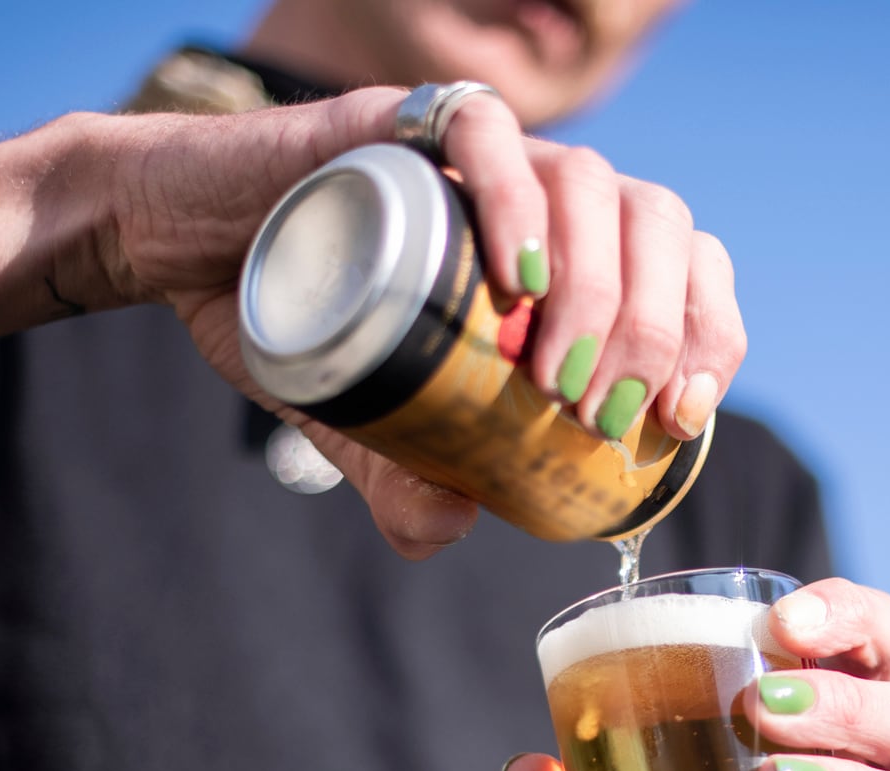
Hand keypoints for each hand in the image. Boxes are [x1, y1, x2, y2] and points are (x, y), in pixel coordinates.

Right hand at [62, 89, 747, 557]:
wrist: (182, 250)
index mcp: (564, 252)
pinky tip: (516, 276)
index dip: (707, 332)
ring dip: (597, 286)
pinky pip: (485, 127)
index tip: (681, 413)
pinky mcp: (402, 121)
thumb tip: (448, 530)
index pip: (684, 267)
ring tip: (554, 376)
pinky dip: (515, 198)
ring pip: (592, 182)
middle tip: (604, 416)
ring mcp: (477, 152)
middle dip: (655, 330)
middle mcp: (538, 192)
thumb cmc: (296, 322)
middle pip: (657, 226)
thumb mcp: (363, 419)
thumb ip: (406, 474)